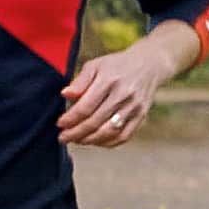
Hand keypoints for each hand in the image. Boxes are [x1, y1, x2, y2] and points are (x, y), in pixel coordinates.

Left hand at [57, 32, 185, 147]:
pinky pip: (124, 136)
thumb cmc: (117, 65)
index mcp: (109, 80)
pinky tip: (96, 141)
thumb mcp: (96, 65)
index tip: (59, 124)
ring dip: (90, 140)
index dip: (71, 119)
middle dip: (76, 133)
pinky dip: (108, 143)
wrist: (148, 65)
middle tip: (63, 137)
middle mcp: (123, 95)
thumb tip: (65, 95)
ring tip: (77, 140)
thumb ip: (80, 81)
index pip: (86, 107)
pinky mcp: (141, 116)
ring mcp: (134, 108)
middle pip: (95, 122)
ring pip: (109, 132)